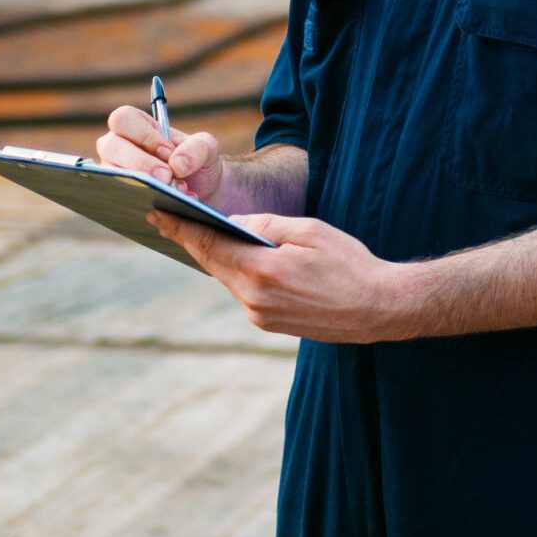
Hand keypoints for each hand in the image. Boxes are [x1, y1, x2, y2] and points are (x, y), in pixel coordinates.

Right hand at [97, 105, 223, 200]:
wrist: (203, 191)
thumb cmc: (197, 162)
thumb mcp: (207, 148)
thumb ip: (198, 147)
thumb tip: (176, 164)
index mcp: (136, 126)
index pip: (123, 119)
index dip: (143, 135)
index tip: (168, 151)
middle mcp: (118, 147)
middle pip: (110, 146)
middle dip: (140, 163)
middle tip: (167, 176)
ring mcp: (114, 172)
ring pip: (112, 175)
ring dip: (143, 185)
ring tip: (175, 191)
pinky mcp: (118, 195)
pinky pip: (120, 199)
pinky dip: (145, 202)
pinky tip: (169, 204)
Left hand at [146, 210, 419, 343]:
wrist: (378, 308)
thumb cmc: (350, 264)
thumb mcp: (310, 231)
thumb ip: (266, 225)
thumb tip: (232, 222)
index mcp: (262, 271)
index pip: (209, 245)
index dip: (181, 228)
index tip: (157, 213)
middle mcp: (254, 299)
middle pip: (212, 263)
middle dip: (190, 239)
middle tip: (166, 218)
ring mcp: (260, 315)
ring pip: (227, 278)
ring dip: (215, 256)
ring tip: (197, 233)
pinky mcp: (268, 323)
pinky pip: (243, 291)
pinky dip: (235, 271)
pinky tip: (233, 257)